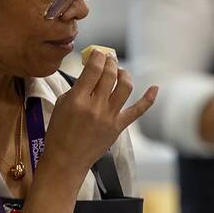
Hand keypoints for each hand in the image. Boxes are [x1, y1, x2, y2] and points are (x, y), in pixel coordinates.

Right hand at [43, 50, 156, 175]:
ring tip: (119, 71)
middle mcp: (96, 106)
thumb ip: (76, 88)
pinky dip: (148, 99)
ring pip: (125, 87)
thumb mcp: (61, 106)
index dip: (97, 56)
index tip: (98, 52)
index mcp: (77, 100)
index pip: (92, 70)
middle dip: (110, 62)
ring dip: (124, 74)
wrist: (66, 160)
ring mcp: (110, 117)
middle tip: (108, 58)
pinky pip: (138, 110)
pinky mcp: (119, 126)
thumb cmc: (59, 133)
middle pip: (109, 75)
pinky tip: (155, 88)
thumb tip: (89, 73)